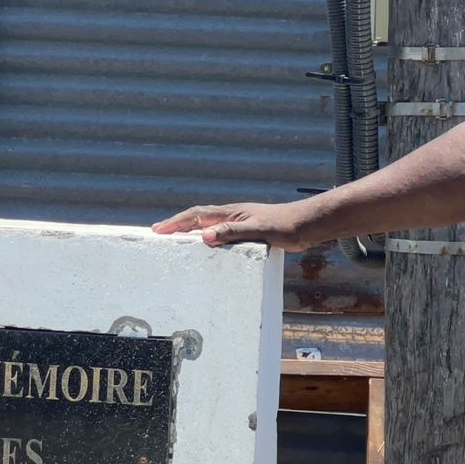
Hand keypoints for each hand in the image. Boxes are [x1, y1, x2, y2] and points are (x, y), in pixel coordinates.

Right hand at [152, 202, 318, 249]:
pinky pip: (221, 235)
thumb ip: (232, 232)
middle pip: (198, 219)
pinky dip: (208, 240)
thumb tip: (205, 237)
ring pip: (209, 226)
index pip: (197, 215)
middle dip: (178, 225)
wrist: (306, 226)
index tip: (158, 230)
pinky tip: (208, 250)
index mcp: (231, 213)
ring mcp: (240, 224)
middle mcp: (233, 216)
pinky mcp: (249, 233)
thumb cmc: (284, 226)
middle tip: (158, 233)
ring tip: (176, 241)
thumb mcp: (257, 230)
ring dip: (191, 232)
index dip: (177, 222)